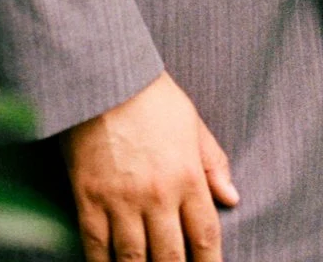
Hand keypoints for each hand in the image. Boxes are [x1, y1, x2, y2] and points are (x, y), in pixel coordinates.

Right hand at [63, 71, 238, 261]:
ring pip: (133, 260)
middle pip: (170, 257)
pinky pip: (96, 249)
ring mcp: (121, 201)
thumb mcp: (193, 123)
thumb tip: (232, 197)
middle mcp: (157, 195)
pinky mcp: (90, 201)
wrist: (104, 80)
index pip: (205, 235)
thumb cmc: (153, 98)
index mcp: (187, 176)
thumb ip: (213, 163)